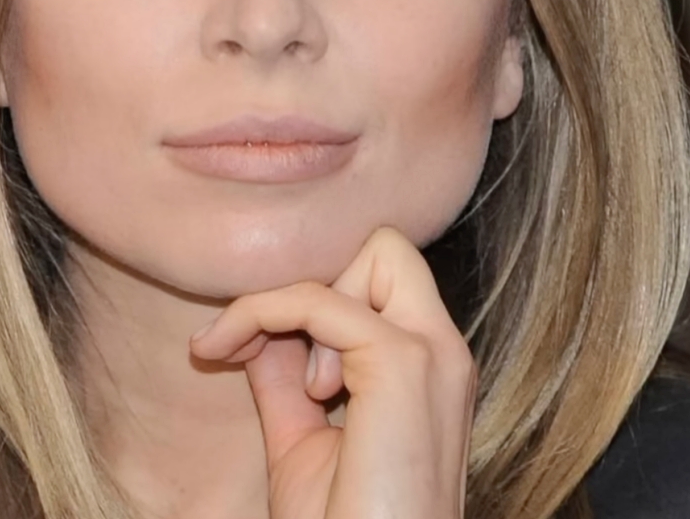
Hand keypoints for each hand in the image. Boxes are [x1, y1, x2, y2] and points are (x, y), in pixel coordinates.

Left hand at [188, 226, 476, 518]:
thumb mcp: (304, 442)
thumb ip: (287, 381)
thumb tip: (258, 332)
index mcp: (431, 368)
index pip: (379, 278)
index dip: (314, 298)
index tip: (253, 347)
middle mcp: (443, 352)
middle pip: (388, 247)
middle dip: (322, 282)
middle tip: (284, 358)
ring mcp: (432, 355)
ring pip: (370, 252)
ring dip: (301, 302)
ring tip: (297, 386)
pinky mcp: (403, 365)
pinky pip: (319, 299)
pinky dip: (265, 314)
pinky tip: (246, 364)